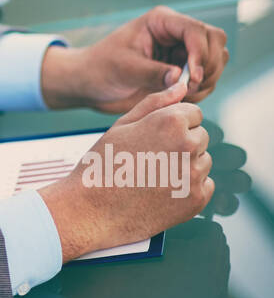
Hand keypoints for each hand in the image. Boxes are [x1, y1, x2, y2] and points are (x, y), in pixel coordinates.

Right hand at [38, 82, 212, 260]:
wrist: (92, 210)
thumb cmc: (103, 164)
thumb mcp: (123, 125)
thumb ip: (156, 102)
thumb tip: (181, 86)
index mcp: (170, 122)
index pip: (194, 113)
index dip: (173, 123)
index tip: (155, 137)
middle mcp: (187, 146)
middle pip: (201, 137)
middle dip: (182, 143)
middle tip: (152, 158)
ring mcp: (194, 175)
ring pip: (204, 161)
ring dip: (187, 166)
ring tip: (155, 175)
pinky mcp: (196, 200)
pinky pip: (205, 185)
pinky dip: (190, 188)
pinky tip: (164, 191)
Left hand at [40, 5, 228, 112]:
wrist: (92, 84)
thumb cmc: (101, 68)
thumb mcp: (124, 68)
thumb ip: (153, 72)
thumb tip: (180, 78)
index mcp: (161, 21)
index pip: (196, 30)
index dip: (200, 53)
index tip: (191, 78)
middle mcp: (176, 33)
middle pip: (215, 41)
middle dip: (208, 66)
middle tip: (189, 88)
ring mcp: (182, 51)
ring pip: (216, 60)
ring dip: (207, 80)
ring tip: (183, 94)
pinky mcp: (183, 69)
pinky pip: (207, 78)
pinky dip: (202, 90)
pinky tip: (180, 98)